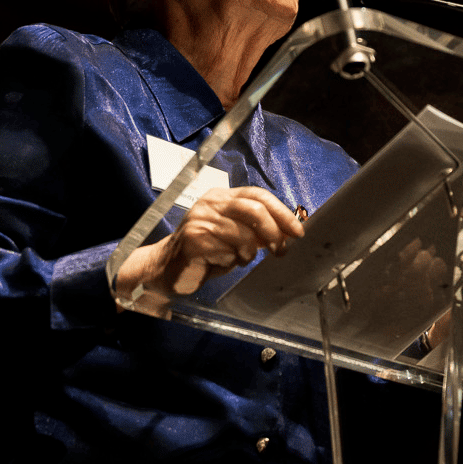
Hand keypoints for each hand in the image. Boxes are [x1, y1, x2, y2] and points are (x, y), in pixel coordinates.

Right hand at [114, 185, 305, 311]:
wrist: (165, 268)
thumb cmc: (204, 252)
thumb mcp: (234, 237)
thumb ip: (257, 230)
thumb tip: (288, 231)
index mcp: (221, 197)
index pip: (258, 195)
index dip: (281, 212)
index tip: (297, 231)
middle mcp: (210, 203)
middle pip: (254, 209)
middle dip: (274, 232)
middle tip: (280, 250)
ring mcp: (200, 220)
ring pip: (243, 235)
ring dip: (248, 254)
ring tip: (239, 259)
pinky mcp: (194, 240)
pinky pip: (227, 252)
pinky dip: (231, 262)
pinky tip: (221, 263)